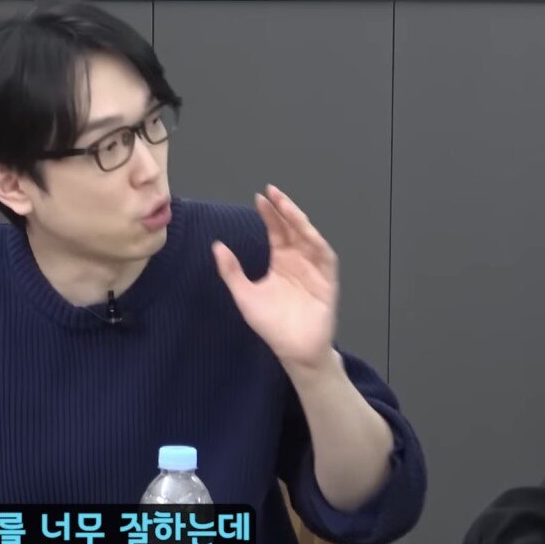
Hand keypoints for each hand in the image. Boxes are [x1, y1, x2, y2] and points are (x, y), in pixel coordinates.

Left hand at [213, 185, 337, 372]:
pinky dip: (318, 245)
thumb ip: (231, 272)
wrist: (294, 350)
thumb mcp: (245, 295)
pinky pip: (326, 258)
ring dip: (300, 222)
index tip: (259, 198)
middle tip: (272, 192)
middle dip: (284, 210)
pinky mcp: (328, 281)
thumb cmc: (271, 325)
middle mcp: (299, 260)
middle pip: (293, 228)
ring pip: (310, 238)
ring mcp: (315, 269)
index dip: (269, 214)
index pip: (276, 231)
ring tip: (286, 207)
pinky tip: (308, 234)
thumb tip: (216, 246)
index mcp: (281, 261)